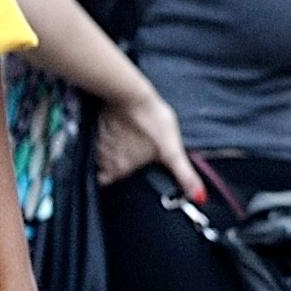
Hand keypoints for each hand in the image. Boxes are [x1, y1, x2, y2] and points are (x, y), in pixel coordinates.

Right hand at [95, 82, 201, 199]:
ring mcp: (94, 142)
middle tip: (126, 155)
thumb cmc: (152, 121)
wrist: (130, 93)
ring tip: (122, 141)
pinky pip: (92, 137)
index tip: (120, 176)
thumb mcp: (173, 151)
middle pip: (102, 169)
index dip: (112, 180)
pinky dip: (100, 136)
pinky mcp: (91, 125)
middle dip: (111, 165)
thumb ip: (184, 176)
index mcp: (120, 169)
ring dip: (106, 151)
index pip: (107, 183)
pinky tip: (113, 130)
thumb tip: (199, 197)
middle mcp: (103, 159)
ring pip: (97, 154)